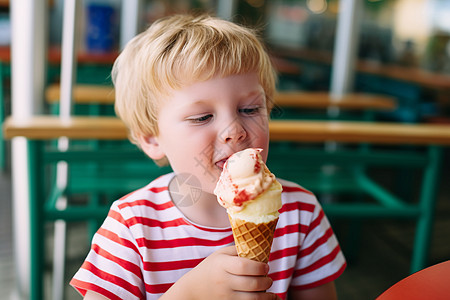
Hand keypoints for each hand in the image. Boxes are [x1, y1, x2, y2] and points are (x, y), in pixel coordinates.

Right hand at [163, 246, 279, 299]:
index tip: (266, 266)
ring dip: (266, 296)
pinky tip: (266, 299)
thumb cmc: (210, 268)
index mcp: (222, 265)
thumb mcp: (220, 255)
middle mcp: (223, 282)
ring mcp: (225, 296)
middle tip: (268, 279)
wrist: (193, 288)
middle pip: (251, 283)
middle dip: (266, 281)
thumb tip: (259, 247)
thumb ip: (238, 250)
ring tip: (270, 292)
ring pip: (252, 298)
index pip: (243, 266)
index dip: (258, 267)